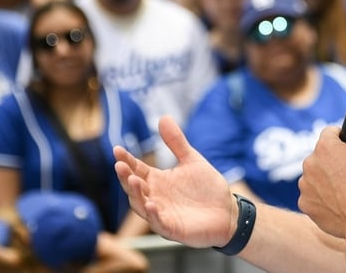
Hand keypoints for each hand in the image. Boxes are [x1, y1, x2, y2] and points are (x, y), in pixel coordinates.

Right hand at [113, 115, 237, 248]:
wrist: (228, 211)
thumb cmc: (207, 187)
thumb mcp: (191, 160)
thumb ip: (176, 142)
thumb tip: (163, 117)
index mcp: (157, 181)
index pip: (137, 169)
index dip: (126, 160)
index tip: (117, 149)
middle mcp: (155, 197)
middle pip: (134, 187)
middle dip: (125, 176)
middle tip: (120, 164)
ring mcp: (162, 214)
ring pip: (141, 205)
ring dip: (135, 194)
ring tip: (132, 180)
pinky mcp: (173, 229)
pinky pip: (159, 223)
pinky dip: (154, 215)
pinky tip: (152, 204)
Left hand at [298, 127, 345, 237]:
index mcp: (326, 147)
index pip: (330, 132)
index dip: (341, 137)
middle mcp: (310, 163)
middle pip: (321, 155)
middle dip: (333, 161)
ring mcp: (305, 185)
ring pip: (316, 176)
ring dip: (326, 180)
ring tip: (345, 191)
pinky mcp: (304, 204)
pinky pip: (312, 196)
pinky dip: (322, 198)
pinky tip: (337, 204)